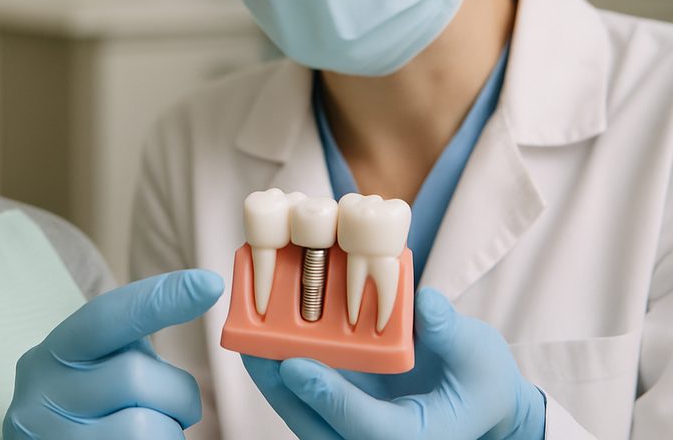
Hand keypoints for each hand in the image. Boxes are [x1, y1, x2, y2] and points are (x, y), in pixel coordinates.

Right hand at [3, 269, 223, 437]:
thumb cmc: (94, 415)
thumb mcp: (100, 371)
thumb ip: (133, 351)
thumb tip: (201, 297)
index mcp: (58, 351)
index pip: (107, 316)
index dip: (159, 298)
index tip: (208, 283)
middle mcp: (43, 388)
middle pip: (135, 375)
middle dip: (176, 395)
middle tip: (175, 412)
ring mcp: (48, 432)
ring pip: (144, 426)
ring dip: (168, 432)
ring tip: (151, 435)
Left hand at [241, 287, 545, 439]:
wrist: (478, 402)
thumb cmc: (482, 381)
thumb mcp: (480, 355)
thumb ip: (451, 332)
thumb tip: (426, 302)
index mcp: (418, 439)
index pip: (366, 427)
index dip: (329, 397)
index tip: (294, 365)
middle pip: (320, 427)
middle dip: (282, 389)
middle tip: (250, 347)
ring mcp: (356, 435)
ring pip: (305, 417)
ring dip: (273, 380)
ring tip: (244, 338)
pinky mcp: (342, 419)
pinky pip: (305, 403)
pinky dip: (282, 374)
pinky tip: (260, 340)